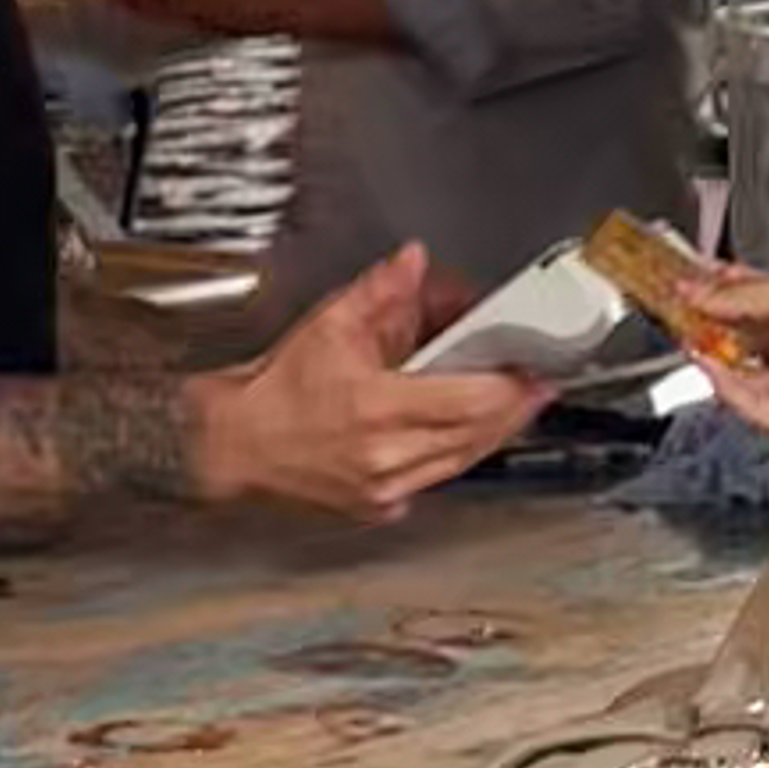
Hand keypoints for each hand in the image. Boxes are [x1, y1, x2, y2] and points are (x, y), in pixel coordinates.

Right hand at [189, 247, 540, 523]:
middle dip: (514, 408)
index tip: (534, 371)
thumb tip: (412, 263)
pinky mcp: (380, 504)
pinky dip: (454, 454)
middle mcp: (386, 455)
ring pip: (463, 461)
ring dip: (492, 432)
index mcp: (377, 408)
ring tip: (510, 404)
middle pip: (478, 436)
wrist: (232, 444)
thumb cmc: (274, 393)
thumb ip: (378, 291)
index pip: (471, 402)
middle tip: (536, 385)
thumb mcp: (326, 326)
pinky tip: (460, 433)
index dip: (512, 388)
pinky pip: (435, 479)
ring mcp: (385, 486)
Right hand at [670, 262, 768, 461]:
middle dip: (702, 320)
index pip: (747, 296)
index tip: (678, 276)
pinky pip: (749, 404)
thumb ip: (747, 298)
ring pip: (738, 371)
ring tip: (681, 332)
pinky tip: (709, 365)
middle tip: (666, 305)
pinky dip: (726, 386)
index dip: (712, 287)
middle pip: (737, 334)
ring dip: (709, 352)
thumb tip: (699, 291)